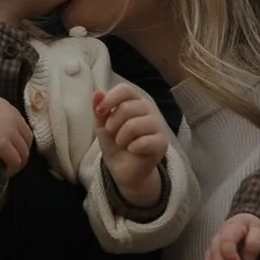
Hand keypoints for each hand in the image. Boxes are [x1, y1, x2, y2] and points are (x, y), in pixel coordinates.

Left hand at [95, 83, 168, 204]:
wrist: (125, 169)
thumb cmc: (115, 143)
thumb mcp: (103, 126)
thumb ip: (100, 109)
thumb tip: (97, 92)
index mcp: (134, 101)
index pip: (125, 90)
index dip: (111, 98)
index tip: (100, 112)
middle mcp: (148, 109)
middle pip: (127, 107)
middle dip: (113, 123)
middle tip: (113, 133)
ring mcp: (157, 125)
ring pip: (134, 125)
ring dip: (121, 137)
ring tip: (122, 143)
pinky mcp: (162, 142)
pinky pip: (144, 141)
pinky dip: (133, 147)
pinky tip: (132, 150)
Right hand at [193, 213, 259, 259]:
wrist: (247, 224)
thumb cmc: (252, 228)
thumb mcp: (259, 231)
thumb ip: (254, 243)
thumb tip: (248, 258)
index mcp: (231, 228)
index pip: (226, 241)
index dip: (231, 254)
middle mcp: (220, 237)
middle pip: (215, 251)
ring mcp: (215, 245)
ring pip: (209, 258)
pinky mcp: (214, 254)